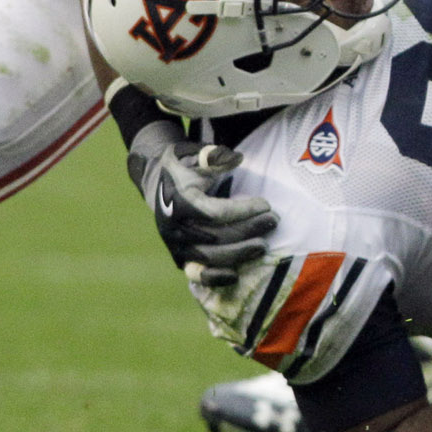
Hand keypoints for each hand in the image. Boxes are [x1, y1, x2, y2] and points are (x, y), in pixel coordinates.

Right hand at [127, 120, 275, 287]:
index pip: (216, 212)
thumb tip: (236, 158)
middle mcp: (175, 228)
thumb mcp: (194, 154)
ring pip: (211, 257)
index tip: (265, 204)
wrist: (157, 181)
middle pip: (217, 236)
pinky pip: (196, 274)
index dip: (243, 210)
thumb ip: (213, 156)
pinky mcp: (180, 258)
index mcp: (179, 202)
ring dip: (239, 254)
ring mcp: (176, 246)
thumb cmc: (183, 166)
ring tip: (264, 245)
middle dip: (248, 230)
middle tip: (273, 221)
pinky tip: (236, 274)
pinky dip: (215, 278)